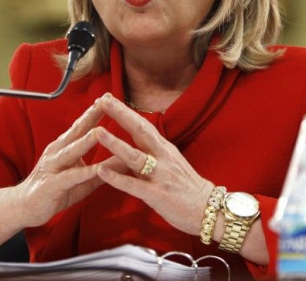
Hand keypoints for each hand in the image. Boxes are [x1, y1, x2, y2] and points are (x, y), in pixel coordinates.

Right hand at [16, 102, 106, 226]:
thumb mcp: (83, 178)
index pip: (82, 125)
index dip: (96, 111)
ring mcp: (53, 166)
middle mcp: (58, 151)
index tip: (110, 96)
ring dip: (86, 141)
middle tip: (106, 101)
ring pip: (73, 150)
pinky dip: (84, 172)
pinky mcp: (52, 184)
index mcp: (65, 146)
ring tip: (100, 131)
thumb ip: (103, 168)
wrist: (25, 207)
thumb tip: (127, 160)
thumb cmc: (56, 190)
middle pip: (77, 130)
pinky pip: (71, 177)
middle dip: (92, 115)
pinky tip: (96, 169)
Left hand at [92, 94, 212, 235]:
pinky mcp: (157, 194)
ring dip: (115, 143)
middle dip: (121, 114)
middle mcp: (162, 156)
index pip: (142, 123)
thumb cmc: (187, 187)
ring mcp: (160, 175)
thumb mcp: (170, 162)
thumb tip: (134, 139)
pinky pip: (134, 185)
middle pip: (139, 130)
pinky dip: (117, 178)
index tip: (107, 96)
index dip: (125, 110)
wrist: (209, 210)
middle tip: (102, 100)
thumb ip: (152, 151)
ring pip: (135, 156)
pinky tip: (102, 171)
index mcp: (164, 148)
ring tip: (97, 132)